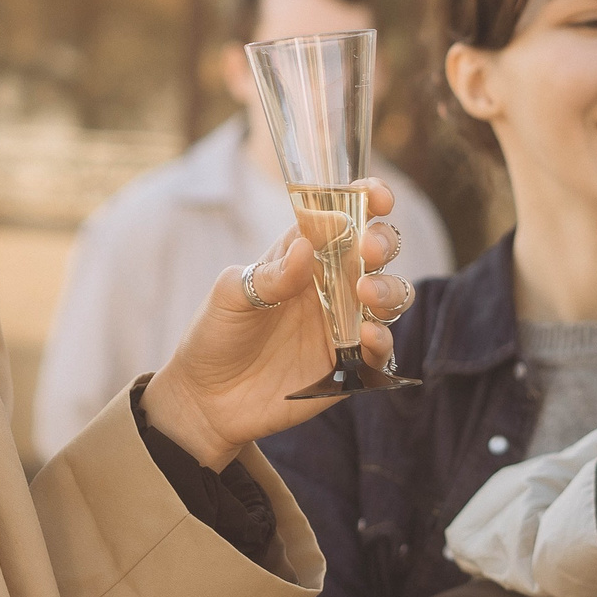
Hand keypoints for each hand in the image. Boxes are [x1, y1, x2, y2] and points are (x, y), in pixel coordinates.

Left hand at [140, 179, 409, 471]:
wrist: (206, 400)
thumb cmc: (216, 334)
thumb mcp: (230, 296)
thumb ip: (270, 274)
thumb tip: (307, 245)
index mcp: (302, 256)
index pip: (342, 217)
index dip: (367, 200)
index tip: (377, 195)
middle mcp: (330, 285)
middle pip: (376, 252)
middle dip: (383, 241)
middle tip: (369, 249)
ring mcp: (342, 325)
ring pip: (389, 296)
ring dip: (389, 288)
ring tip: (367, 292)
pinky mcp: (348, 366)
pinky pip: (380, 350)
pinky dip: (381, 339)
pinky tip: (365, 335)